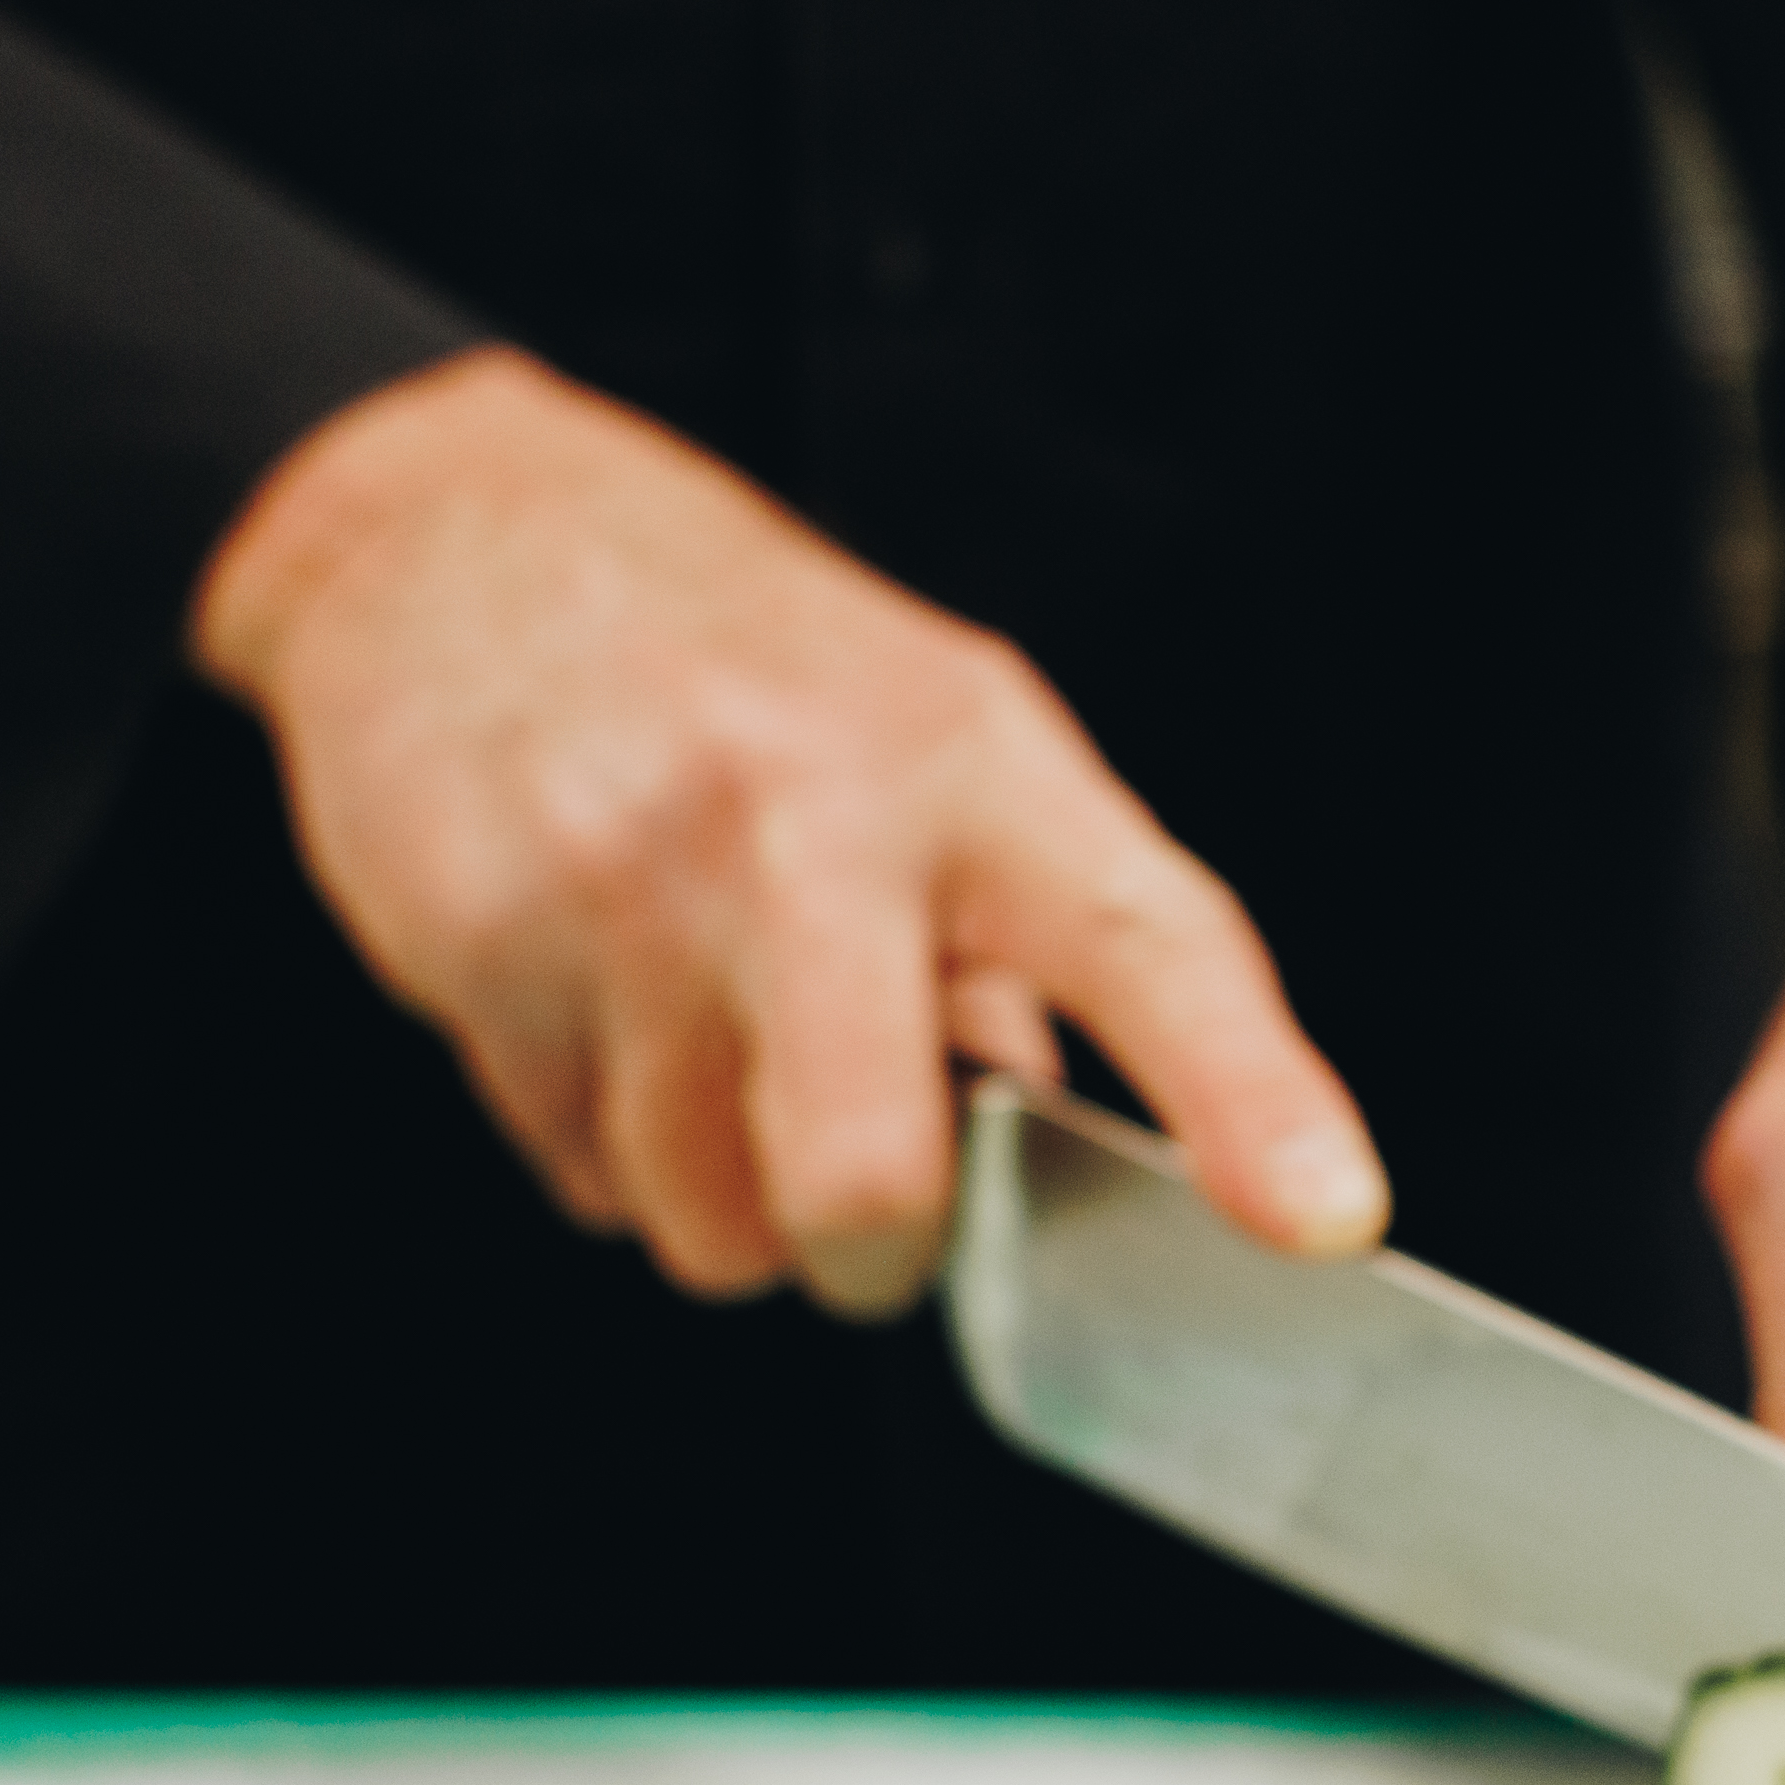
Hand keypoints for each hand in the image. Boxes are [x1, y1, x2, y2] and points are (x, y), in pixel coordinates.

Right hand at [194, 347, 1386, 1313]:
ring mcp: (629, 875)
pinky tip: (593, 998)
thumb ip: (1029, 949)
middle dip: (868, 1252)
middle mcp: (809, 812)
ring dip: (715, 1188)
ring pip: (706, 1217)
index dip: (1248, 1097)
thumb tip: (1051, 1143)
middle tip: (859, 1200)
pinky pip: (574, 1168)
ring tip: (700, 1034)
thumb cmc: (739, 668)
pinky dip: (596, 1133)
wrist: (457, 533)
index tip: (1327, 1218)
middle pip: (865, 1174)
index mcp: (972, 763)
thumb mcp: (935, 741)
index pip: (1147, 944)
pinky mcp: (481, 937)